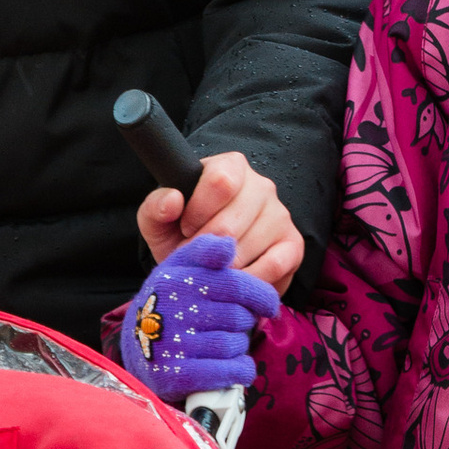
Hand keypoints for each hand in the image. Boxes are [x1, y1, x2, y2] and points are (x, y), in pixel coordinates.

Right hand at [121, 232, 281, 402]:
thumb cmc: (170, 302)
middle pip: (238, 316)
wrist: (136, 345)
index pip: (234, 284)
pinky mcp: (174, 375)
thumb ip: (205, 250)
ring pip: (234, 344)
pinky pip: (226, 372)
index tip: (269, 305)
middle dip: (245, 322)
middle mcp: (170, 308)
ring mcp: (171, 343)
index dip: (260, 295)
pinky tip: (235, 366)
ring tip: (228, 344)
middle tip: (237, 326)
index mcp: (175, 279)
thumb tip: (229, 244)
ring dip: (240, 347)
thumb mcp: (180, 268)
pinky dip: (239, 370)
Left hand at [135, 146, 301, 292]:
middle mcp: (261, 185)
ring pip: (250, 246)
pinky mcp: (293, 244)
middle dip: (206, 248)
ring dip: (224, 267)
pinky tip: (235, 281)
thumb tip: (173, 200)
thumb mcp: (159, 221)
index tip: (185, 229)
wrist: (207, 260)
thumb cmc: (183, 233)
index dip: (198, 213)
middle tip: (197, 257)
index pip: (221, 181)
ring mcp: (280, 214)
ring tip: (213, 269)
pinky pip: (275, 264)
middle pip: (232, 221)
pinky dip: (250, 279)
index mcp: (229, 167)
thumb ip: (155, 207)